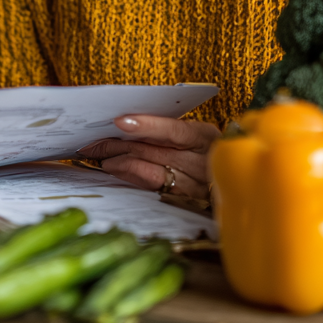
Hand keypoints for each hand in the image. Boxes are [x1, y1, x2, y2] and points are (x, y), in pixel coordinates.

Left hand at [79, 115, 220, 198]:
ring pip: (150, 173)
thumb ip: (166, 127)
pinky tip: (116, 169)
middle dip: (119, 145)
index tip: (120, 122)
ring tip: (100, 156)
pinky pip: (151, 189)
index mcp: (205, 137)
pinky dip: (130, 176)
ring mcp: (194, 186)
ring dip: (120, 163)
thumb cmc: (202, 148)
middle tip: (92, 142)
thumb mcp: (193, 132)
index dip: (148, 126)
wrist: (230, 177)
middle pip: (155, 152)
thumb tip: (125, 121)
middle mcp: (203, 163)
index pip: (175, 130)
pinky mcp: (183, 201)